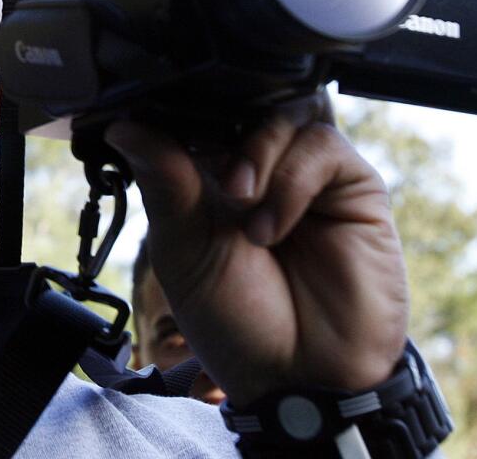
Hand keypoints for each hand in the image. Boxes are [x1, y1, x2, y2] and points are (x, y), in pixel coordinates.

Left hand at [106, 94, 408, 405]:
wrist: (301, 378)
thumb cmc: (237, 320)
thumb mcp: (183, 248)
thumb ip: (164, 181)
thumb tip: (124, 126)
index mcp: (210, 174)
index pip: (199, 112)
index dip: (181, 108)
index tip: (158, 112)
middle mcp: (260, 164)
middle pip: (246, 98)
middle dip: (221, 122)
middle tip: (208, 171)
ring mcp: (306, 172)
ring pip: (286, 110)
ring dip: (255, 148)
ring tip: (239, 199)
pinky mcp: (353, 186)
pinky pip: (322, 146)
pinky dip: (291, 180)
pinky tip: (271, 226)